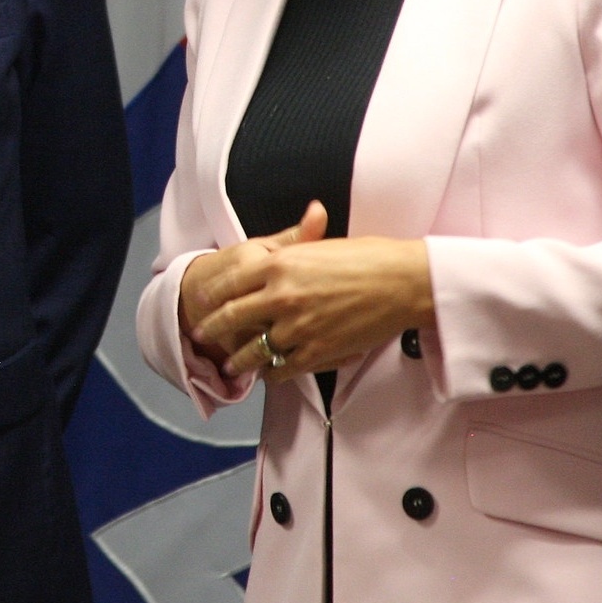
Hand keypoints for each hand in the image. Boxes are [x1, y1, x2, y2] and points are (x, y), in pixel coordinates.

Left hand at [186, 202, 435, 383]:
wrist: (401, 283)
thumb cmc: (367, 257)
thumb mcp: (322, 244)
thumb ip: (296, 243)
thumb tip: (290, 227)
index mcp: (280, 264)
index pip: (231, 280)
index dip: (211, 293)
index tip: (200, 299)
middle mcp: (281, 295)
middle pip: (234, 316)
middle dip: (213, 327)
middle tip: (201, 334)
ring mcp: (297, 326)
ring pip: (255, 349)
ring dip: (239, 359)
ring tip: (229, 366)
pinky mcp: (316, 351)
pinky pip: (284, 367)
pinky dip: (272, 372)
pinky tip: (267, 375)